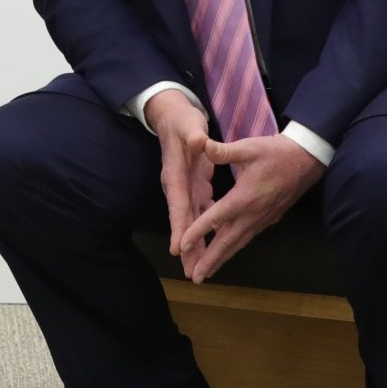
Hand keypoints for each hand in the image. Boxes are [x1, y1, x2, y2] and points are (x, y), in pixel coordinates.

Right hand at [144, 90, 214, 262]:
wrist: (173, 115)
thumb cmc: (182, 121)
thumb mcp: (188, 125)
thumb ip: (194, 135)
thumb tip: (199, 141)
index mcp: (176, 174)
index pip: (178, 204)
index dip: (178, 226)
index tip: (177, 248)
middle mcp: (178, 185)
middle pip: (183, 220)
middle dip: (186, 247)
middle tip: (191, 271)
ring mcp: (186, 187)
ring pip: (191, 221)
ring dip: (195, 244)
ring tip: (199, 267)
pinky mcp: (194, 186)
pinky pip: (200, 212)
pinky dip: (205, 229)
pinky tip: (213, 243)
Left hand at [177, 135, 325, 282]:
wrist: (307, 159)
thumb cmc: (276, 152)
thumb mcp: (249, 147)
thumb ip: (224, 150)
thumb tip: (202, 145)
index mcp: (244, 198)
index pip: (216, 218)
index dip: (197, 232)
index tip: (182, 247)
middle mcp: (253, 214)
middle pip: (227, 241)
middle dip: (210, 260)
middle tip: (195, 277)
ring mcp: (262, 219)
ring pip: (238, 243)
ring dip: (222, 258)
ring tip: (207, 273)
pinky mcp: (269, 218)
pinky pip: (247, 237)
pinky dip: (234, 247)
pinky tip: (226, 251)